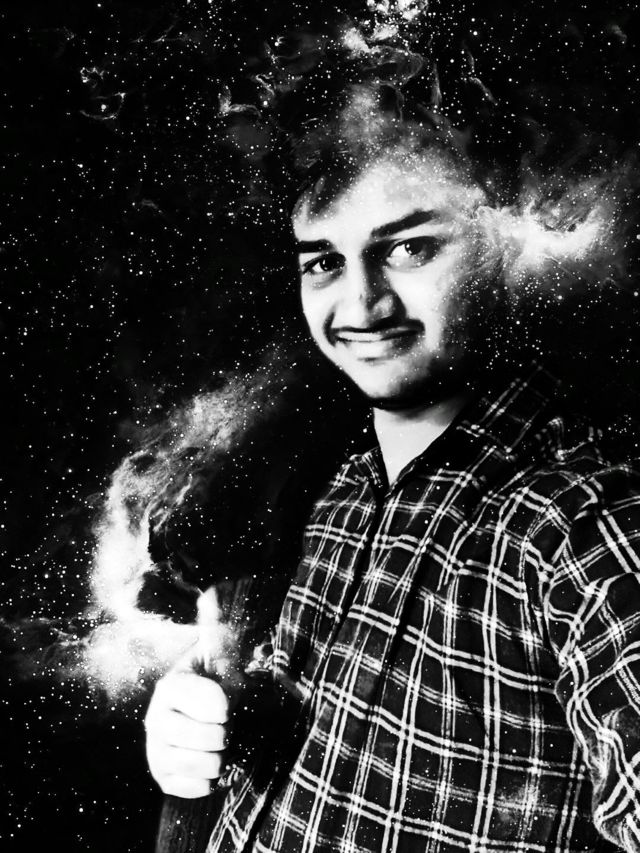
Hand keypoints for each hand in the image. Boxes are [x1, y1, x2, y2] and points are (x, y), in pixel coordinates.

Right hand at [145, 655, 230, 798]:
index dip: (224, 707)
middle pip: (204, 737)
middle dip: (224, 732)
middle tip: (225, 725)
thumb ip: (226, 661)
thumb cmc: (215, 675)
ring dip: (218, 757)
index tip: (226, 706)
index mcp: (169, 687)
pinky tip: (211, 764)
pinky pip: (191, 787)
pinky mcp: (164, 777)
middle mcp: (156, 720)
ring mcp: (156, 750)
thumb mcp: (222, 654)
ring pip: (196, 764)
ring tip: (219, 745)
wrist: (204, 698)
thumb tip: (226, 695)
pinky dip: (209, 780)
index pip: (206, 702)